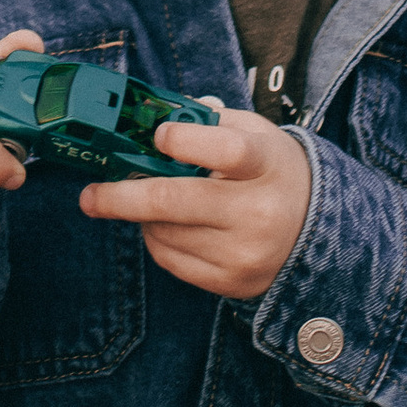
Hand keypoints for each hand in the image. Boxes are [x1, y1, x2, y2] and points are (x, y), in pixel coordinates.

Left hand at [79, 108, 312, 300]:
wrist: (316, 226)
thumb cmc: (270, 167)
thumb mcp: (253, 132)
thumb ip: (206, 123)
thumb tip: (150, 122)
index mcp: (266, 165)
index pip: (225, 151)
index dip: (184, 142)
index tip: (158, 136)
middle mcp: (258, 214)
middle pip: (177, 202)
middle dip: (122, 197)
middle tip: (90, 195)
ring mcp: (245, 254)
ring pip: (166, 234)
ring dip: (142, 216)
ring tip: (146, 200)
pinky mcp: (233, 284)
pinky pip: (173, 262)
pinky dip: (157, 240)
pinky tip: (164, 225)